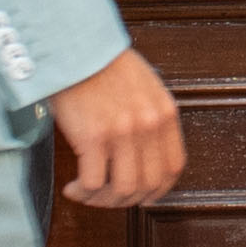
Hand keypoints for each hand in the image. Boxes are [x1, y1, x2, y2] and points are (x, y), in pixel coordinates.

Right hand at [48, 46, 183, 207]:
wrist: (72, 45)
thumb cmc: (101, 62)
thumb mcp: (143, 85)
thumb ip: (150, 116)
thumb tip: (146, 152)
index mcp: (164, 112)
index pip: (173, 167)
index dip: (159, 190)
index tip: (143, 196)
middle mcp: (149, 124)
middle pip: (148, 184)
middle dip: (127, 201)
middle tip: (108, 198)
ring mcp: (123, 132)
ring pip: (123, 190)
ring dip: (103, 201)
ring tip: (88, 194)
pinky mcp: (93, 137)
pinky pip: (94, 182)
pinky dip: (83, 193)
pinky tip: (73, 188)